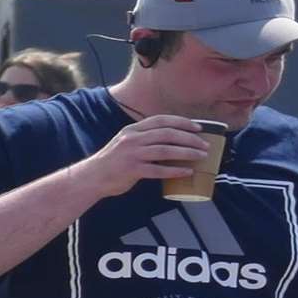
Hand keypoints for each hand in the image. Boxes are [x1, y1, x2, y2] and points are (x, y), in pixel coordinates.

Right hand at [72, 115, 212, 199]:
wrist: (92, 177)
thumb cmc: (113, 162)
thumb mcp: (126, 143)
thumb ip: (144, 139)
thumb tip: (171, 140)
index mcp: (133, 130)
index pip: (161, 120)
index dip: (182, 122)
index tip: (198, 127)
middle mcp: (133, 139)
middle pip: (167, 134)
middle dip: (189, 138)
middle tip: (205, 145)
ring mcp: (132, 154)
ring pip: (165, 150)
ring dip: (186, 153)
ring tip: (201, 156)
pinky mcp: (132, 170)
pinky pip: (158, 170)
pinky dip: (175, 170)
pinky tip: (188, 172)